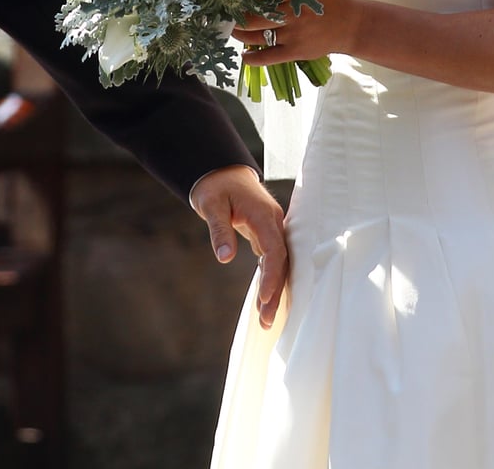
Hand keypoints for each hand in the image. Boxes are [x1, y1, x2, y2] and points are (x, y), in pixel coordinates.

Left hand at [189, 164, 287, 328]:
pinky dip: (270, 278)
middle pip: (282, 261)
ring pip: (280, 262)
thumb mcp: (211, 205)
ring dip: (275, 288)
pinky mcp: (266, 233)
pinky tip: (265, 298)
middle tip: (267, 321)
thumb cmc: (216, 187)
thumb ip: (219, 231)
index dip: (272, 276)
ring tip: (266, 318)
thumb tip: (225, 258)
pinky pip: (273, 258)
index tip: (265, 299)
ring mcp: (272, 227)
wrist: (222, 172)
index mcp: (263, 215)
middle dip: (276, 292)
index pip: (274, 250)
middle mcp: (274, 222)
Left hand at [233, 0, 360, 66]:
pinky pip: (269, 57)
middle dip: (237, 17)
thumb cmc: (332, 1)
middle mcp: (291, 14)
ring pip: (258, 36)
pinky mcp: (295, 52)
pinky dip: (254, 58)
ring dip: (241, 35)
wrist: (351, 25)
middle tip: (227, 15)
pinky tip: (244, 56)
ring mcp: (292, 35)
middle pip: (255, 17)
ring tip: (233, 31)